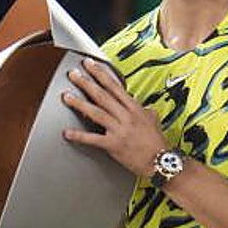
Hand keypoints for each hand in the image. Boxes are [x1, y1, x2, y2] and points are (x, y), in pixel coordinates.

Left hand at [62, 57, 168, 177]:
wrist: (161, 161)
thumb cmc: (157, 143)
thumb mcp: (153, 119)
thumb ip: (144, 110)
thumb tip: (141, 106)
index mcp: (134, 108)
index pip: (114, 86)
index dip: (101, 74)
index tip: (91, 65)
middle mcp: (125, 116)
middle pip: (102, 95)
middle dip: (86, 82)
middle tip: (74, 74)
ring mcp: (119, 130)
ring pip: (96, 112)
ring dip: (80, 103)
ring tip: (67, 96)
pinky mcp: (113, 145)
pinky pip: (93, 139)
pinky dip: (79, 136)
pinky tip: (67, 132)